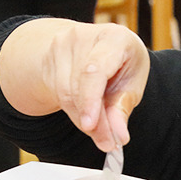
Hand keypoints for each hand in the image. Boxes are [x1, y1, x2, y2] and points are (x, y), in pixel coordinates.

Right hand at [37, 21, 148, 151]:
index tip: (90, 126)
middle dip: (93, 121)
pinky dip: (75, 112)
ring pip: (66, 94)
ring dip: (83, 119)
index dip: (90, 100)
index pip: (95, 70)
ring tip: (101, 132)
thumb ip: (124, 107)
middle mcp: (83, 37)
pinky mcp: (48, 59)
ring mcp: (61, 46)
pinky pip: (58, 95)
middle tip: (106, 142)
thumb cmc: (120, 62)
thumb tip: (118, 136)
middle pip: (78, 86)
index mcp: (114, 38)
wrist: (94, 46)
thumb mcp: (132, 81)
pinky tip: (88, 116)